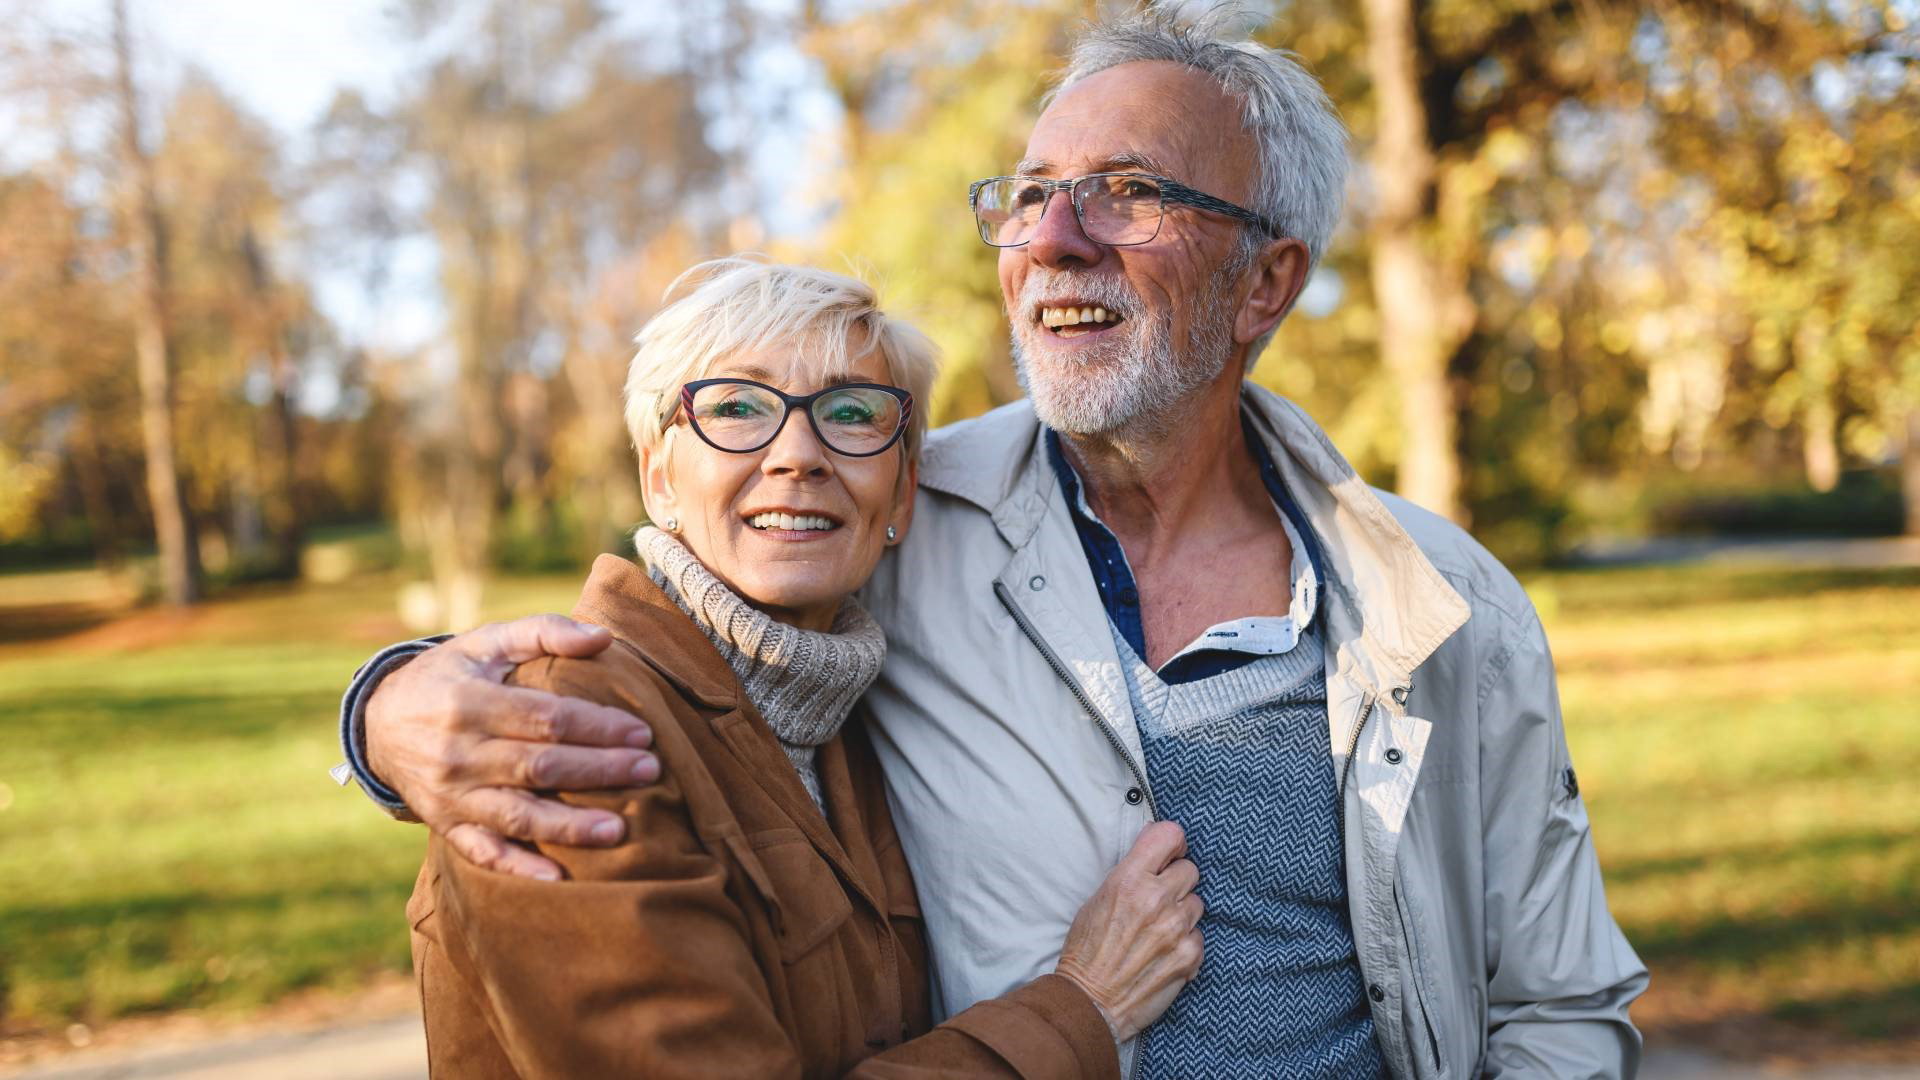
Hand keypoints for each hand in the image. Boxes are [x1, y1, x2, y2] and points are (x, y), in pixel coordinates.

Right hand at [365, 615, 660, 880]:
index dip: (596, 726)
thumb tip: (602, 637)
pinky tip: (557, 877)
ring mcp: (451, 794)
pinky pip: (483, 851)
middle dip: (598, 770)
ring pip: (516, 814)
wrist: (378, 723)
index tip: (642, 731)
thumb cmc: (449, 676)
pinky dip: (518, 867)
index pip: (545, 719)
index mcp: (470, 703)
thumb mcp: (485, 642)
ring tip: (618, 829)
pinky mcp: (445, 824)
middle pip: (539, 766)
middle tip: (648, 770)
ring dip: (569, 825)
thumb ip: (543, 632)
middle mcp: (458, 753)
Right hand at [1053, 821, 1203, 1041]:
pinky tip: (1164, 952)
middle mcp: (1157, 899)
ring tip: (1158, 931)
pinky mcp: (1189, 955)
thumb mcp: (1097, 899)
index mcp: (1129, 880)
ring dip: (1182, 913)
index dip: (1172, 843)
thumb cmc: (1088, 951)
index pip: (1170, 835)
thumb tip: (1156, 852)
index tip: (1169, 854)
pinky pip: (1199, 935)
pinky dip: (1185, 942)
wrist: (1091, 1001)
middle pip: (1190, 869)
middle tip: (1158, 900)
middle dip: (1176, 882)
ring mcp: (1176, 928)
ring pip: (1197, 903)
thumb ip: (1129, 873)